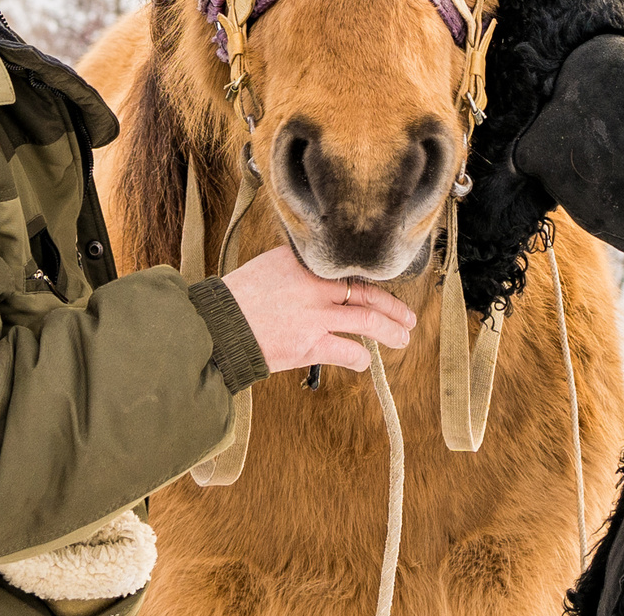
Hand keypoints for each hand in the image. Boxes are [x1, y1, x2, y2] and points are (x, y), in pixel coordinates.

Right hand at [218, 244, 416, 373]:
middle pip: (367, 292)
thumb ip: (299, 268)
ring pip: (368, 322)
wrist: (215, 328)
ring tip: (402, 338)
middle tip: (408, 317)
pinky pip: (349, 352)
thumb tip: (324, 275)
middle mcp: (313, 284)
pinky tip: (363, 361)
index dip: (371, 282)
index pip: (349, 270)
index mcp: (303, 261)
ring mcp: (314, 315)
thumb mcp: (269, 267)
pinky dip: (361, 358)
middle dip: (393, 307)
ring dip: (391, 331)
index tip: (382, 290)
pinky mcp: (310, 344)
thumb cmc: (237, 299)